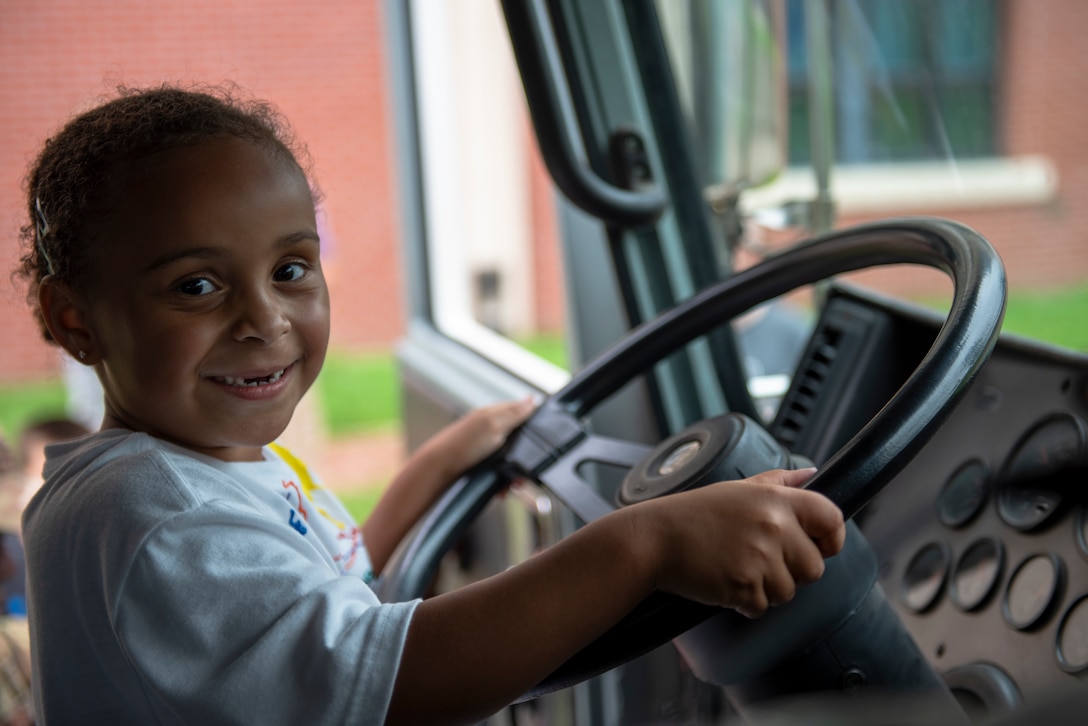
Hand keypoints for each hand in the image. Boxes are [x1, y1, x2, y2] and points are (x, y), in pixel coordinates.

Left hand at [418, 397, 536, 481]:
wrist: (438, 471)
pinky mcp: (480, 466)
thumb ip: (514, 413)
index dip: (533, 422)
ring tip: (513, 484)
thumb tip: (532, 400)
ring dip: (514, 473)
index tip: (545, 436)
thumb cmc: (462, 444)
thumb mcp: (492, 425)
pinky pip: (500, 474)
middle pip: (518, 441)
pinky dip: (503, 482)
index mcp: (492, 414)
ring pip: (510, 461)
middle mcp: (488, 429)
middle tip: (525, 470)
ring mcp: (484, 449)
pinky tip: (501, 489)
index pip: (520, 410)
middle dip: (524, 457)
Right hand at [637, 468, 844, 618]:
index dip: (832, 538)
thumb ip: (778, 481)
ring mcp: (759, 558)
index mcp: (775, 499)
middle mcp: (772, 527)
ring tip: (738, 569)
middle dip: (792, 571)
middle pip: (814, 567)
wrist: (654, 539)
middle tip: (761, 561)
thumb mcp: (737, 487)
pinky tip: (726, 582)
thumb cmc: (692, 514)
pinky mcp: (743, 586)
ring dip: (767, 589)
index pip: (831, 519)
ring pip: (789, 592)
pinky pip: (762, 607)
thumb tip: (811, 473)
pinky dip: (745, 603)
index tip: (820, 546)